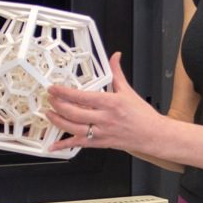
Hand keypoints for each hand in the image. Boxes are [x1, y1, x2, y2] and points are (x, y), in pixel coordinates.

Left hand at [46, 52, 164, 153]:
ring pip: (74, 129)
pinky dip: (65, 146)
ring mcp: (102, 132)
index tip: (54, 89)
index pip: (82, 97)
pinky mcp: (101, 143)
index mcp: (111, 103)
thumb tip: (115, 57)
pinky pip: (79, 144)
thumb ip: (117, 73)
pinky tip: (54, 145)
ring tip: (50, 114)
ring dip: (58, 122)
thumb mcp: (128, 91)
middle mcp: (105, 119)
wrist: (153, 134)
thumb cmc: (142, 116)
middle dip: (58, 106)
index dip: (65, 93)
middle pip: (74, 113)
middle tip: (50, 100)